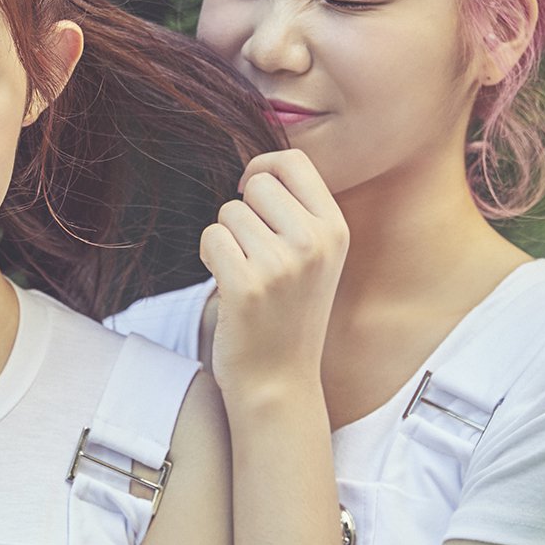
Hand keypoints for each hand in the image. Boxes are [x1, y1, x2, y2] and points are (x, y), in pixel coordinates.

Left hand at [198, 149, 347, 407]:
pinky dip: (209, 257)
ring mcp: (283, 265)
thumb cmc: (287, 314)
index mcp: (335, 230)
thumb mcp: (315, 258)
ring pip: (228, 213)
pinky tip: (227, 285)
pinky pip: (210, 238)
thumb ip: (296, 213)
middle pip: (256, 184)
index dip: (262, 167)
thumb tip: (258, 170)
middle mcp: (315, 242)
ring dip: (225, 239)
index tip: (249, 191)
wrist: (279, 382)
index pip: (294, 162)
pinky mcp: (247, 286)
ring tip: (244, 274)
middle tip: (250, 251)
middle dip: (242, 211)